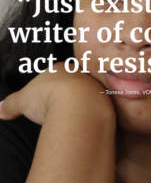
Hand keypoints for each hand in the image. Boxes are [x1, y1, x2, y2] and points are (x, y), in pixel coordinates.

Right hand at [0, 62, 115, 124]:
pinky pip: (96, 103)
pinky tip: (84, 118)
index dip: (48, 85)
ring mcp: (93, 84)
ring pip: (86, 90)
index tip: (45, 96)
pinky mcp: (103, 98)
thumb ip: (10, 103)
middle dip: (66, 91)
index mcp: (59, 68)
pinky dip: (90, 109)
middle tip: (59, 106)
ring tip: (71, 114)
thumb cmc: (48, 97)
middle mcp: (79, 73)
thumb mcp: (23, 100)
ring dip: (80, 100)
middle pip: (72, 81)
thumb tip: (0, 109)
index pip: (54, 73)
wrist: (78, 104)